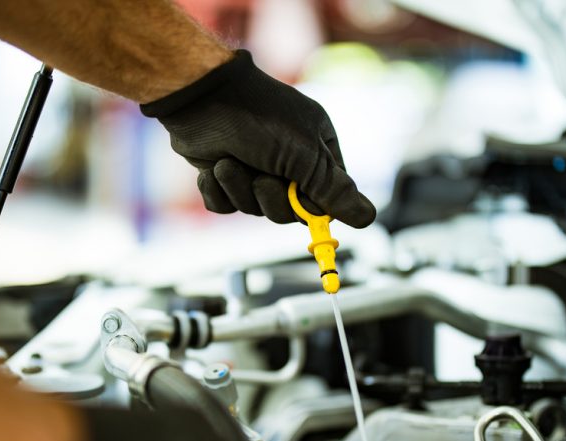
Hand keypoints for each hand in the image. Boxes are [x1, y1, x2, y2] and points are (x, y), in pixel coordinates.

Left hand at [141, 50, 374, 227]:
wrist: (198, 99)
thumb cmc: (257, 118)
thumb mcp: (303, 154)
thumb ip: (333, 189)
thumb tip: (368, 217)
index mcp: (317, 149)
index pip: (328, 197)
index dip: (314, 207)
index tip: (302, 205)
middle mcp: (288, 160)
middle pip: (290, 211)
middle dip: (271, 198)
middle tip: (261, 178)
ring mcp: (254, 168)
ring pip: (255, 209)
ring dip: (240, 189)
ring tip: (229, 163)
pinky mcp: (224, 176)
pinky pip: (226, 206)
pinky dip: (218, 192)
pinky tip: (213, 169)